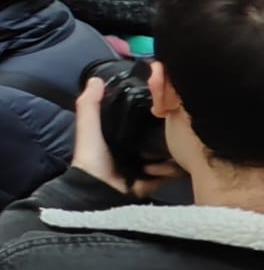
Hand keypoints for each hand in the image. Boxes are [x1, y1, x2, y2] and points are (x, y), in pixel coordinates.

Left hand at [71, 76, 180, 197]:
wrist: (97, 190)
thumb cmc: (92, 156)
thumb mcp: (89, 127)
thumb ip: (90, 104)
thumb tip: (95, 79)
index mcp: (121, 135)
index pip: (143, 119)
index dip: (154, 110)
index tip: (166, 101)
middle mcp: (135, 148)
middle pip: (160, 135)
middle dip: (170, 131)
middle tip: (179, 124)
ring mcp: (147, 165)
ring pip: (170, 153)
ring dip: (173, 151)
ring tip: (176, 144)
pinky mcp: (155, 180)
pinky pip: (172, 173)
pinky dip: (172, 170)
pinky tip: (170, 164)